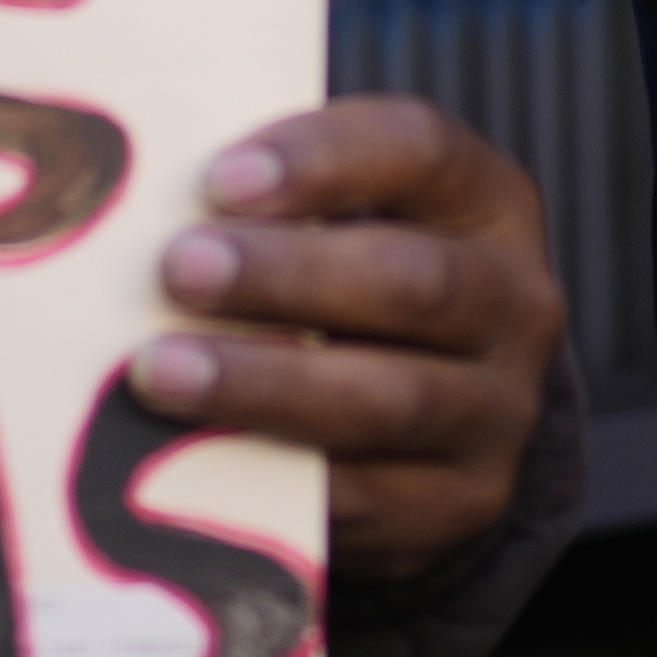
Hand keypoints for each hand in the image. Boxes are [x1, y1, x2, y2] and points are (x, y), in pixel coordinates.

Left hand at [121, 96, 566, 590]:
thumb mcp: (350, 221)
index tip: (218, 179)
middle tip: (178, 271)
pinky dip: (273, 474)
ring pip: (387, 399)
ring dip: (265, 383)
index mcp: (489, 203)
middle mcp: (516, 304)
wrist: (439, 423)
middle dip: (285, 275)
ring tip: (160, 371)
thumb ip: (276, 200)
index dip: (321, 158)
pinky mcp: (458, 506)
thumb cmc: (354, 288)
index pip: (421, 150)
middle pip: (410, 279)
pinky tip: (192, 455)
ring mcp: (497, 413)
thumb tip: (140, 186)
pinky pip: (361, 499)